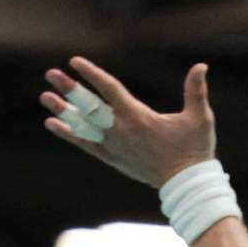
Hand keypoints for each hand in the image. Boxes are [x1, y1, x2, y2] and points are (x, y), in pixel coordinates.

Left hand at [41, 58, 214, 187]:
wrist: (187, 184)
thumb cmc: (195, 149)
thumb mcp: (200, 118)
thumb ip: (196, 91)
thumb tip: (201, 66)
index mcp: (138, 117)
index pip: (109, 89)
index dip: (92, 74)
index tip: (75, 62)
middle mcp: (121, 130)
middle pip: (89, 106)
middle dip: (70, 89)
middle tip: (51, 75)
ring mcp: (114, 145)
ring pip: (82, 125)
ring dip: (63, 110)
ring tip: (45, 97)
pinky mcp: (113, 158)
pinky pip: (85, 144)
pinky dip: (69, 134)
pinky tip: (53, 123)